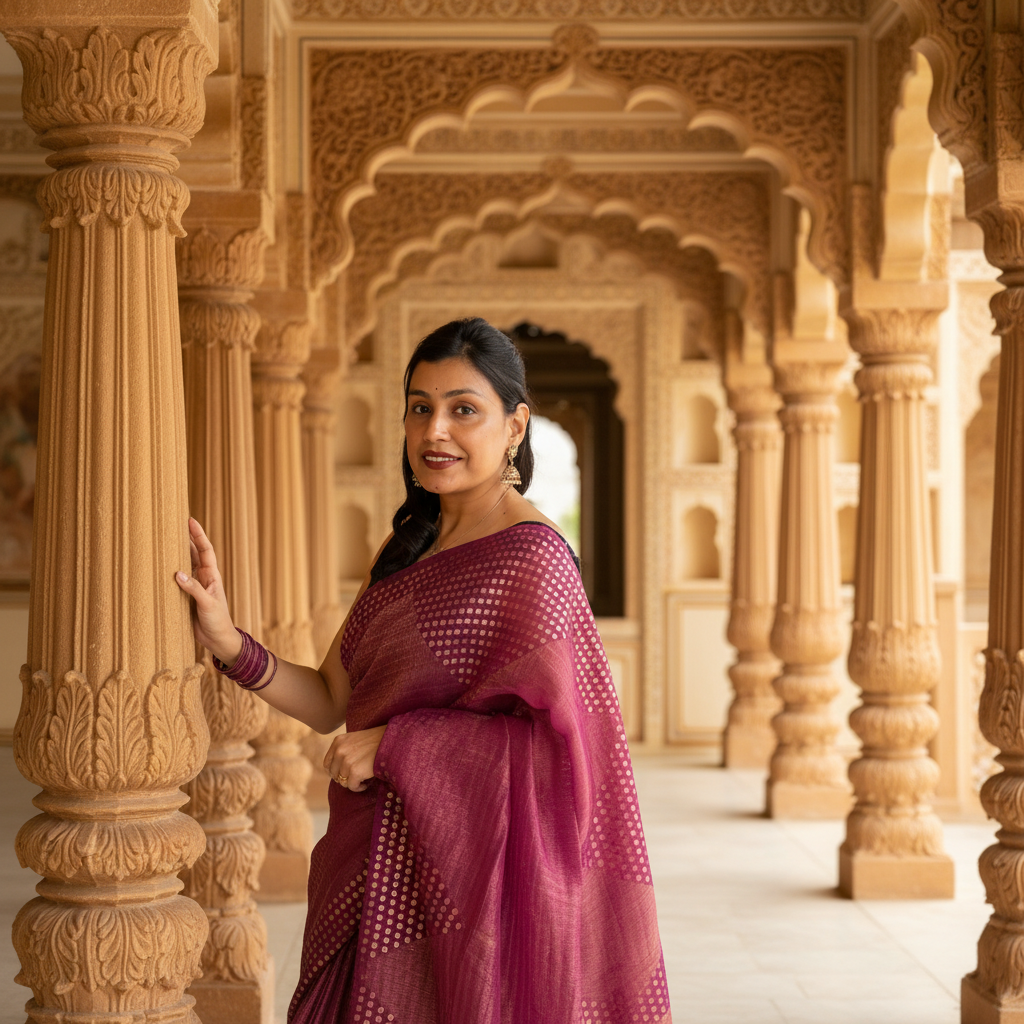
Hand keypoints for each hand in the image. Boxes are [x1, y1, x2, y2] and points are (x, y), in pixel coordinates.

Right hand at [174, 518, 241, 664]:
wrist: (218, 639)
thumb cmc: (217, 620)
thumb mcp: (207, 604)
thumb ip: (193, 589)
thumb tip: (177, 573)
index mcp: (212, 576)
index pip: (205, 550)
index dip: (198, 535)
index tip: (190, 520)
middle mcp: (203, 578)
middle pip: (194, 553)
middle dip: (186, 539)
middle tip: (174, 524)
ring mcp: (195, 587)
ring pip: (185, 565)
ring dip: (177, 554)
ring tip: (164, 540)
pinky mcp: (186, 597)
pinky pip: (177, 580)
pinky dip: (169, 572)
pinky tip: (159, 568)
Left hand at [324, 725, 386, 791]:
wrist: (393, 740)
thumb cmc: (377, 740)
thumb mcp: (355, 740)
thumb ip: (345, 750)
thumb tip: (337, 770)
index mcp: (338, 741)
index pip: (327, 763)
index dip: (336, 771)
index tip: (346, 773)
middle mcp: (339, 750)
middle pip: (334, 774)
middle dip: (345, 777)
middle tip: (357, 776)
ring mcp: (346, 761)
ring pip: (343, 782)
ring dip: (353, 782)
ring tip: (364, 778)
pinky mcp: (355, 771)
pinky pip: (352, 787)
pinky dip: (359, 787)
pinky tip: (367, 782)